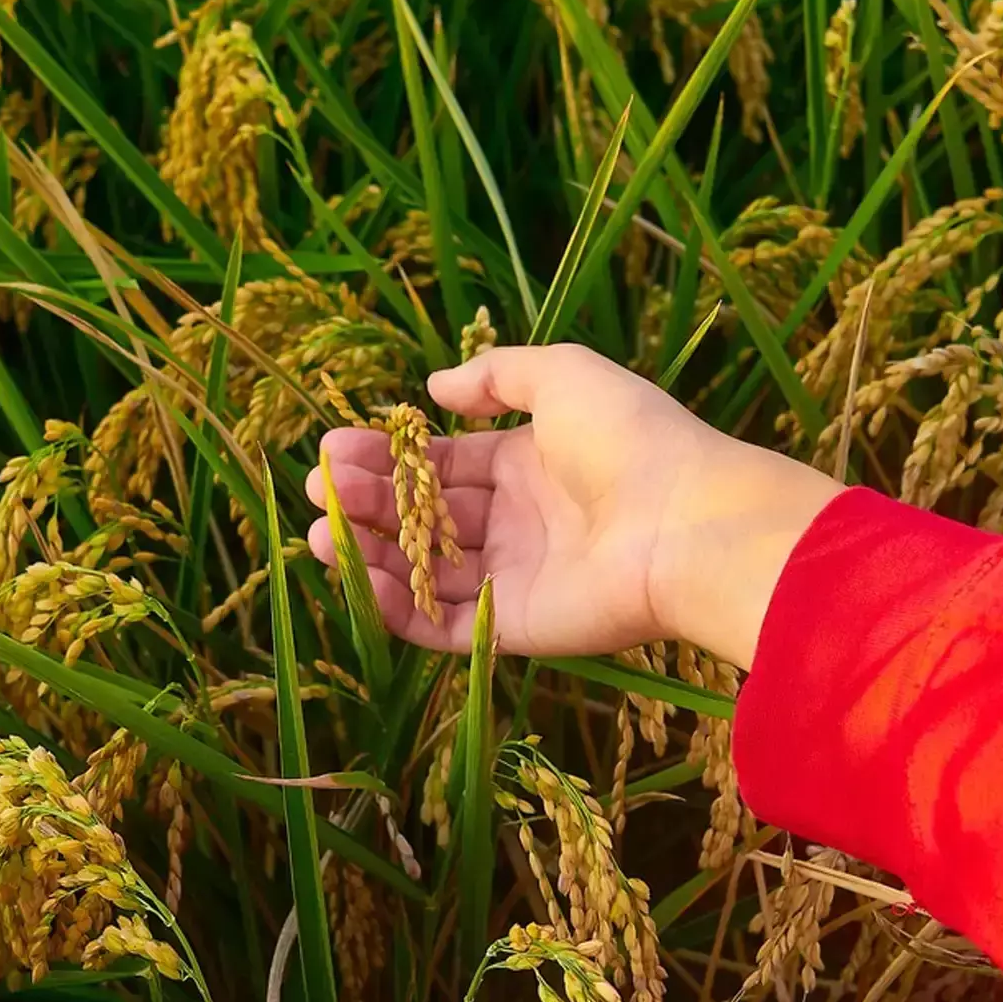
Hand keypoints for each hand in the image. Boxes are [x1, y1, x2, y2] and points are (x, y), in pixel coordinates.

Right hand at [303, 344, 842, 667]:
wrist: (684, 521)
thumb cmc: (631, 438)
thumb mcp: (564, 375)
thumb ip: (497, 376)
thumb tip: (435, 387)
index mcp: (529, 464)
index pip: (443, 463)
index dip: (389, 457)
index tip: (335, 446)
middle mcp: (518, 522)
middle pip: (426, 516)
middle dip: (369, 499)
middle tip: (319, 483)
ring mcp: (514, 578)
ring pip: (425, 571)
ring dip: (369, 551)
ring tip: (321, 530)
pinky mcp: (512, 627)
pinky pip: (441, 624)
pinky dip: (395, 607)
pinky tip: (358, 574)